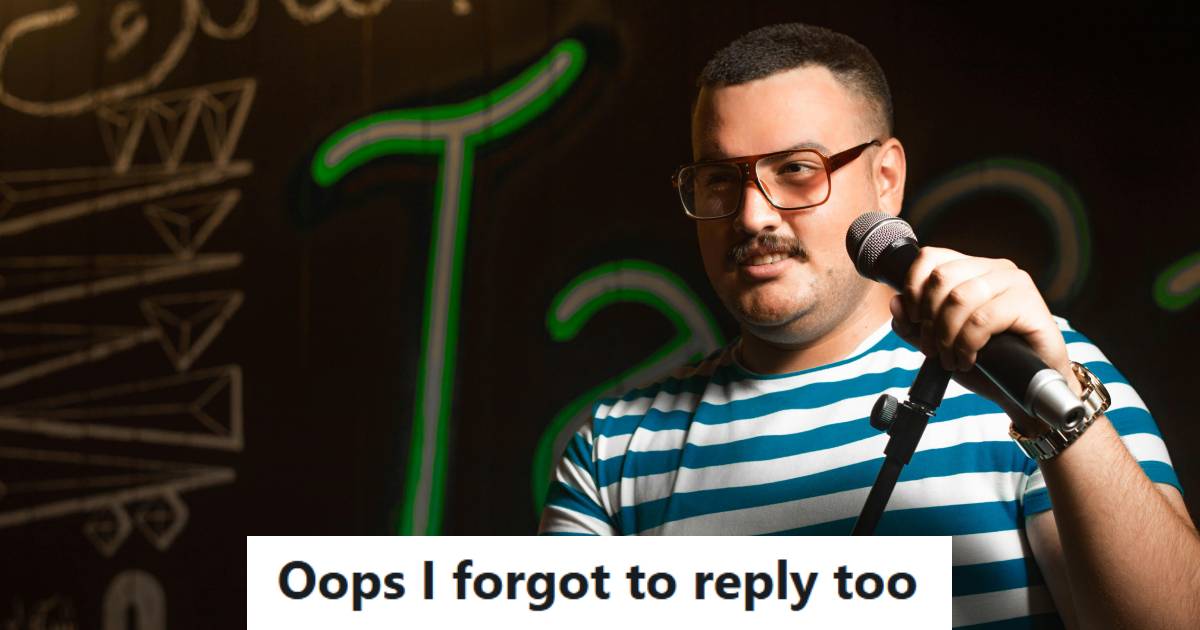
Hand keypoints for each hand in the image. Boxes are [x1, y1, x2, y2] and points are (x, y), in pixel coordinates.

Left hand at [887, 247, 1075, 428]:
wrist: (1025, 390)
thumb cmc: (986, 363)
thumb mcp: (939, 343)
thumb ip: (912, 325)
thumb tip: (895, 302)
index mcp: (971, 269)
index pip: (930, 257)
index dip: (912, 288)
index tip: (912, 319)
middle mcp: (994, 268)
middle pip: (941, 278)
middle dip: (928, 319)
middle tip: (932, 349)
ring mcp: (1015, 282)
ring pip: (959, 298)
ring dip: (947, 336)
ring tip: (951, 359)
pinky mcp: (1030, 303)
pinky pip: (982, 319)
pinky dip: (967, 344)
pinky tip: (969, 359)